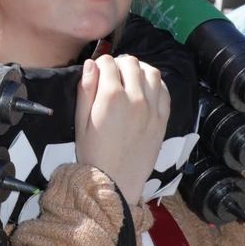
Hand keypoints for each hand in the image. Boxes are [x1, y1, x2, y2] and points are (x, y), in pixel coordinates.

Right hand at [75, 53, 170, 205]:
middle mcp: (135, 97)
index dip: (100, 63)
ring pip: (151, 72)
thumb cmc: (92, 153)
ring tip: (131, 78)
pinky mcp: (163, 119)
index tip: (97, 71)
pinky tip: (146, 89)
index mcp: (111, 97)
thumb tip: (90, 64)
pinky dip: (155, 83)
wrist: (116, 182)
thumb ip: (85, 90)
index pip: (108, 63)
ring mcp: (152, 108)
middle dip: (119, 63)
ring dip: (140, 69)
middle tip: (113, 74)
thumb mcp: (80, 122)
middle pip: (131, 63)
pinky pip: (164, 90)